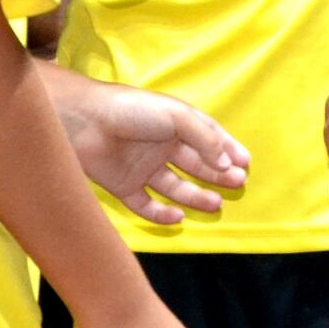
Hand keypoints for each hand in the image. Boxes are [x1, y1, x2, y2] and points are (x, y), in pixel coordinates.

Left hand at [57, 77, 248, 224]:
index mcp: (174, 123)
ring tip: (217, 203)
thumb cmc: (132, 110)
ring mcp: (142, 167)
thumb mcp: (176, 116)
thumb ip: (204, 138)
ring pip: (175, 186)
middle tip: (238, 183)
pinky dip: (162, 214)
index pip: (207, 137)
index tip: (246, 163)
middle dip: (218, 173)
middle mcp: (160, 145)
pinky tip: (179, 217)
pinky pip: (147, 205)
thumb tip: (226, 162)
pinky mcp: (124, 186)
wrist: (83, 122)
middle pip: (195, 163)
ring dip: (197, 195)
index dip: (226, 149)